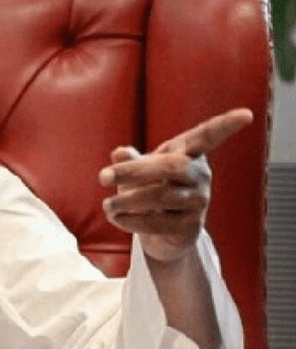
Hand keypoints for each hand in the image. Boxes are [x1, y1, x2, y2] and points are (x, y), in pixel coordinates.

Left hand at [98, 108, 252, 262]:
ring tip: (107, 205)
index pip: (207, 137)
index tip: (246, 114)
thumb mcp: (138, 172)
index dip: (225, 125)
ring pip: (160, 196)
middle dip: (134, 170)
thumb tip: (119, 152)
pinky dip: (131, 220)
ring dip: (126, 200)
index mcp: (189, 154)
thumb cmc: (149, 190)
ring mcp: (199, 202)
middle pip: (172, 166)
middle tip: (102, 177)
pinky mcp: (190, 227)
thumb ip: (130, 160)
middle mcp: (200, 176)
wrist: (160, 234)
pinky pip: (157, 222)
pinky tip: (117, 219)